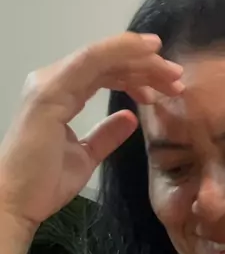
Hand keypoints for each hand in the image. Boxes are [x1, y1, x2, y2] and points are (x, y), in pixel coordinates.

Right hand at [0, 33, 182, 238]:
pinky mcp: (50, 92)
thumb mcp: (86, 156)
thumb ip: (105, 134)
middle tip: (177, 79)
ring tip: (172, 75)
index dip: (137, 73)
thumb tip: (130, 118)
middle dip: (146, 67)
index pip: (103, 74)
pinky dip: (120, 51)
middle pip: (106, 63)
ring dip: (141, 61)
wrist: (17, 202)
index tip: (168, 84)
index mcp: (59, 94)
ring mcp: (49, 83)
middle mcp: (52, 81)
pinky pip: (91, 61)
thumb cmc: (43, 184)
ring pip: (102, 58)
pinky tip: (147, 52)